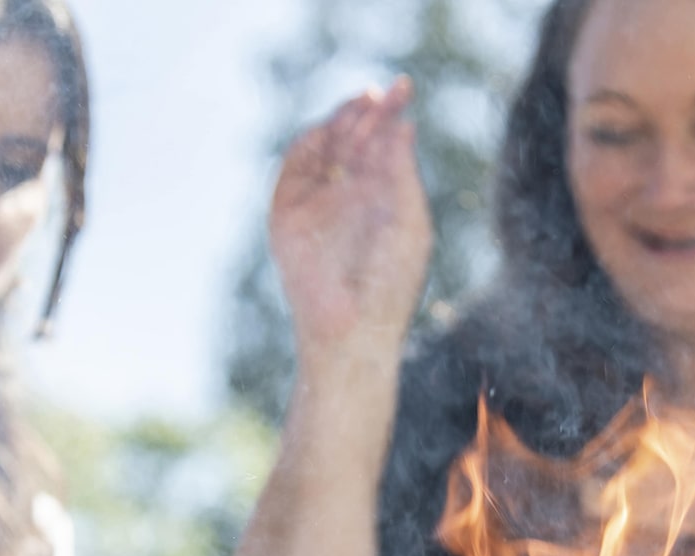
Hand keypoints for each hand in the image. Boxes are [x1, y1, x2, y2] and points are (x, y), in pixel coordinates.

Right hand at [270, 77, 432, 362]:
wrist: (353, 327)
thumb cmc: (391, 283)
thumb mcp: (408, 219)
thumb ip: (401, 172)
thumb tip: (403, 124)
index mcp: (379, 199)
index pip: (382, 146)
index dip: (389, 116)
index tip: (403, 90)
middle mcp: (347, 197)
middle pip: (353, 140)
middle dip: (366, 114)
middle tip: (383, 93)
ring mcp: (316, 203)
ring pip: (324, 147)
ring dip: (341, 122)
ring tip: (363, 105)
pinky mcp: (287, 215)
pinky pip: (295, 168)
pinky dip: (310, 144)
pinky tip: (332, 129)